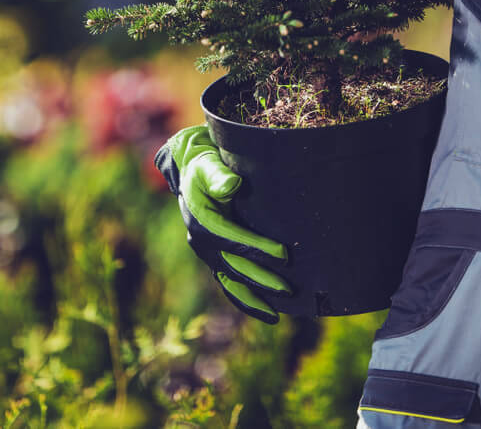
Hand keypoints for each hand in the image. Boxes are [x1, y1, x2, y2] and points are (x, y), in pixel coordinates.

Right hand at [155, 124, 289, 323]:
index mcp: (200, 219)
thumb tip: (231, 187)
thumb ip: (219, 175)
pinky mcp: (215, 259)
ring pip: (230, 282)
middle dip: (260, 278)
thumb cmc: (206, 167)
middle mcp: (200, 241)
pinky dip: (246, 300)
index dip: (255, 248)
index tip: (283, 254)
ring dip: (253, 298)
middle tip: (288, 288)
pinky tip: (267, 312)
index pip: (230, 238)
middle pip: (232, 265)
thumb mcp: (209, 165)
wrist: (192, 174)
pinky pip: (230, 284)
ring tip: (277, 315)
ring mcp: (207, 253)